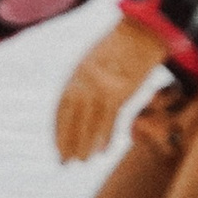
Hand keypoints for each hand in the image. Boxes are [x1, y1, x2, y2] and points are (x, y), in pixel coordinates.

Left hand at [54, 17, 166, 163]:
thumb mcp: (92, 61)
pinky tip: (103, 151)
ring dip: (85, 144)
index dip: (58, 130)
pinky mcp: (121, 91)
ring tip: (82, 161)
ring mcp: (102, 86)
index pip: (61, 108)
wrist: (140, 35)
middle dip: (67, 141)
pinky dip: (105, 136)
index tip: (57, 147)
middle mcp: (84, 81)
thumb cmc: (118, 49)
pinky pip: (111, 118)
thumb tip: (75, 102)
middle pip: (72, 118)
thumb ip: (83, 81)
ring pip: (90, 122)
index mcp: (75, 74)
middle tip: (64, 162)